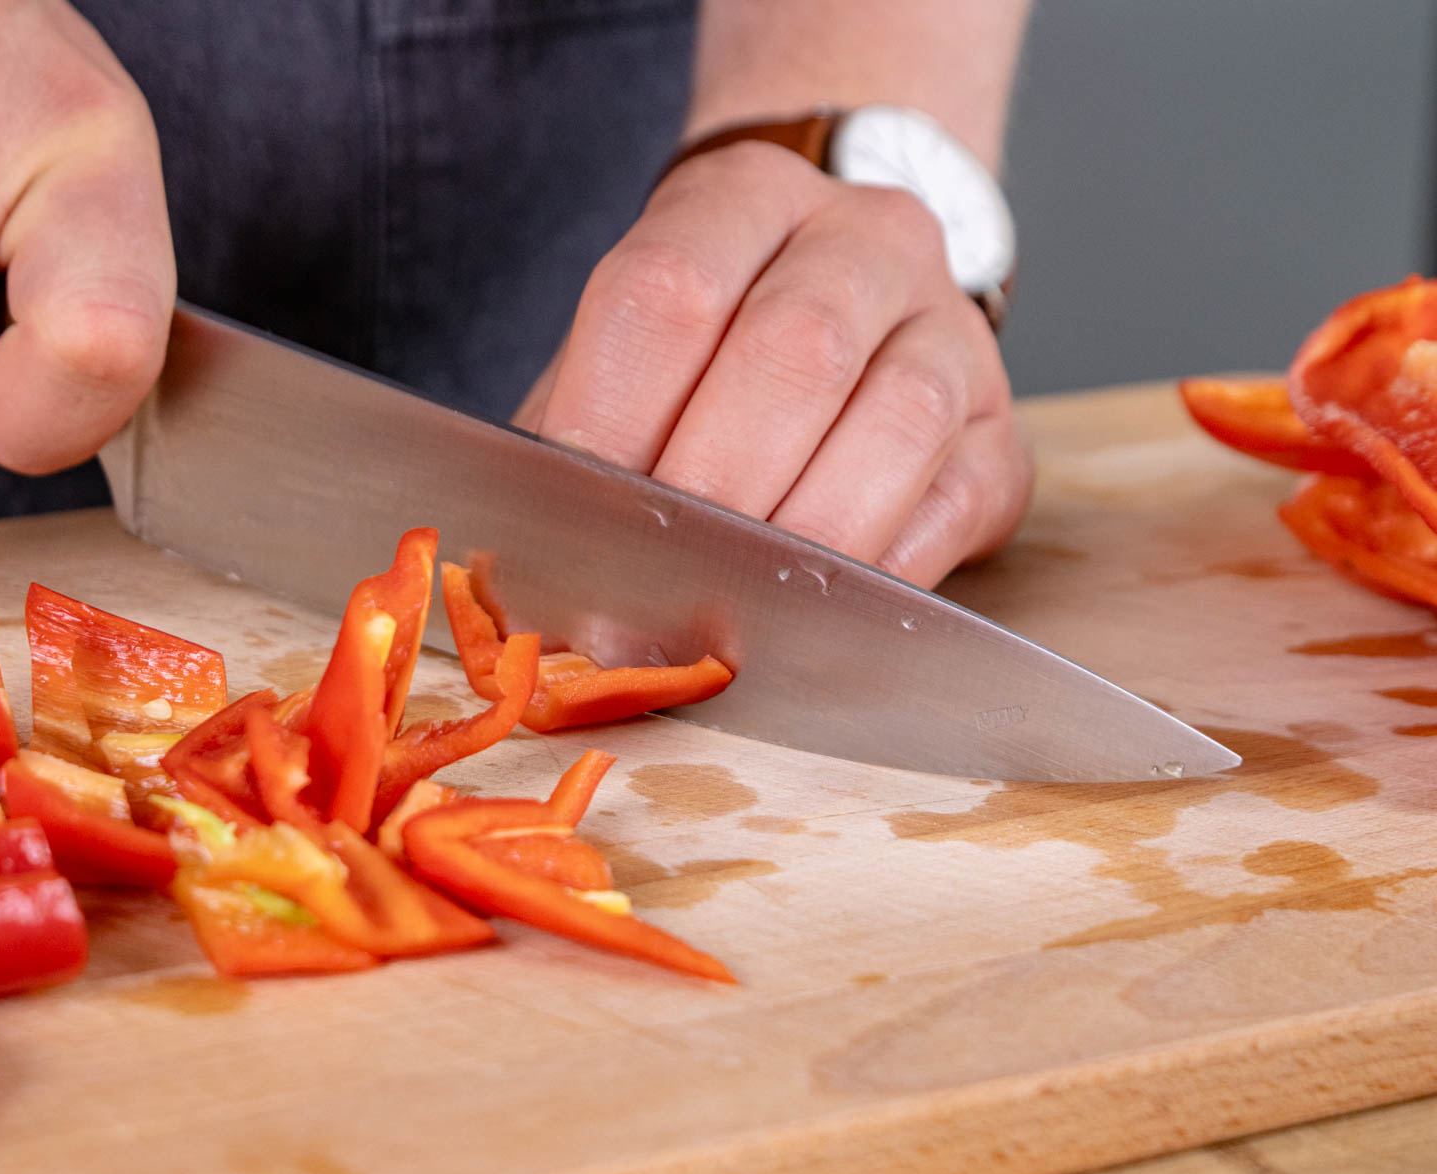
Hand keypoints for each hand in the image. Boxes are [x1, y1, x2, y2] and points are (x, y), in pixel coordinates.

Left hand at [515, 141, 1030, 588]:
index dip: (613, 414)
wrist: (840, 304)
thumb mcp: (627, 352)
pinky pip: (957, 499)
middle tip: (651, 582)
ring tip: (731, 606)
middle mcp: (866, 238)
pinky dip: (882, 567)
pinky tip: (818, 609)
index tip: (574, 515)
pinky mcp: (1003, 431)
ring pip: (899, 417)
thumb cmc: (701, 350)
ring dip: (805, 532)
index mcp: (744, 197)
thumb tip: (538, 553)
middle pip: (794, 349)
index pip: (669, 286)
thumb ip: (581, 436)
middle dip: (713, 489)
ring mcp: (951, 328)